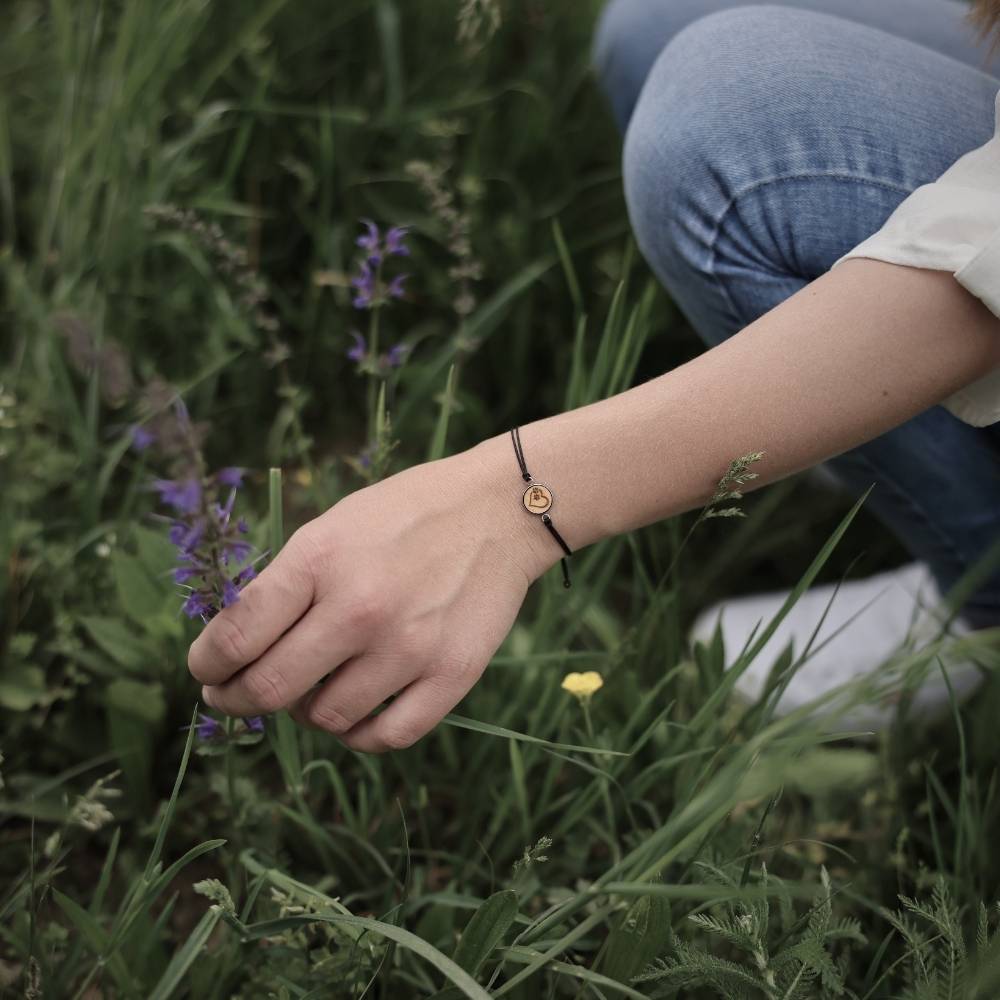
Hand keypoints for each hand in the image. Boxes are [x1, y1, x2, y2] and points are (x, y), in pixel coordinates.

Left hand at [188, 437, 556, 751]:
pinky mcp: (452, 675)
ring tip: (310, 691)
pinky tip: (355, 714)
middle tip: (233, 695)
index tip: (207, 671)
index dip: (206, 665)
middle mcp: (361, 608)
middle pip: (270, 689)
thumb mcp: (332, 525)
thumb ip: (285, 584)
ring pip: (326, 720)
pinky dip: (359, 734)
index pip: (235, 636)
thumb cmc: (406, 513)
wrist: (498, 511)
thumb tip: (236, 645)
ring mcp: (409, 647)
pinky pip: (387, 737)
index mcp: (320, 560)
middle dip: (237, 699)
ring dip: (305, 712)